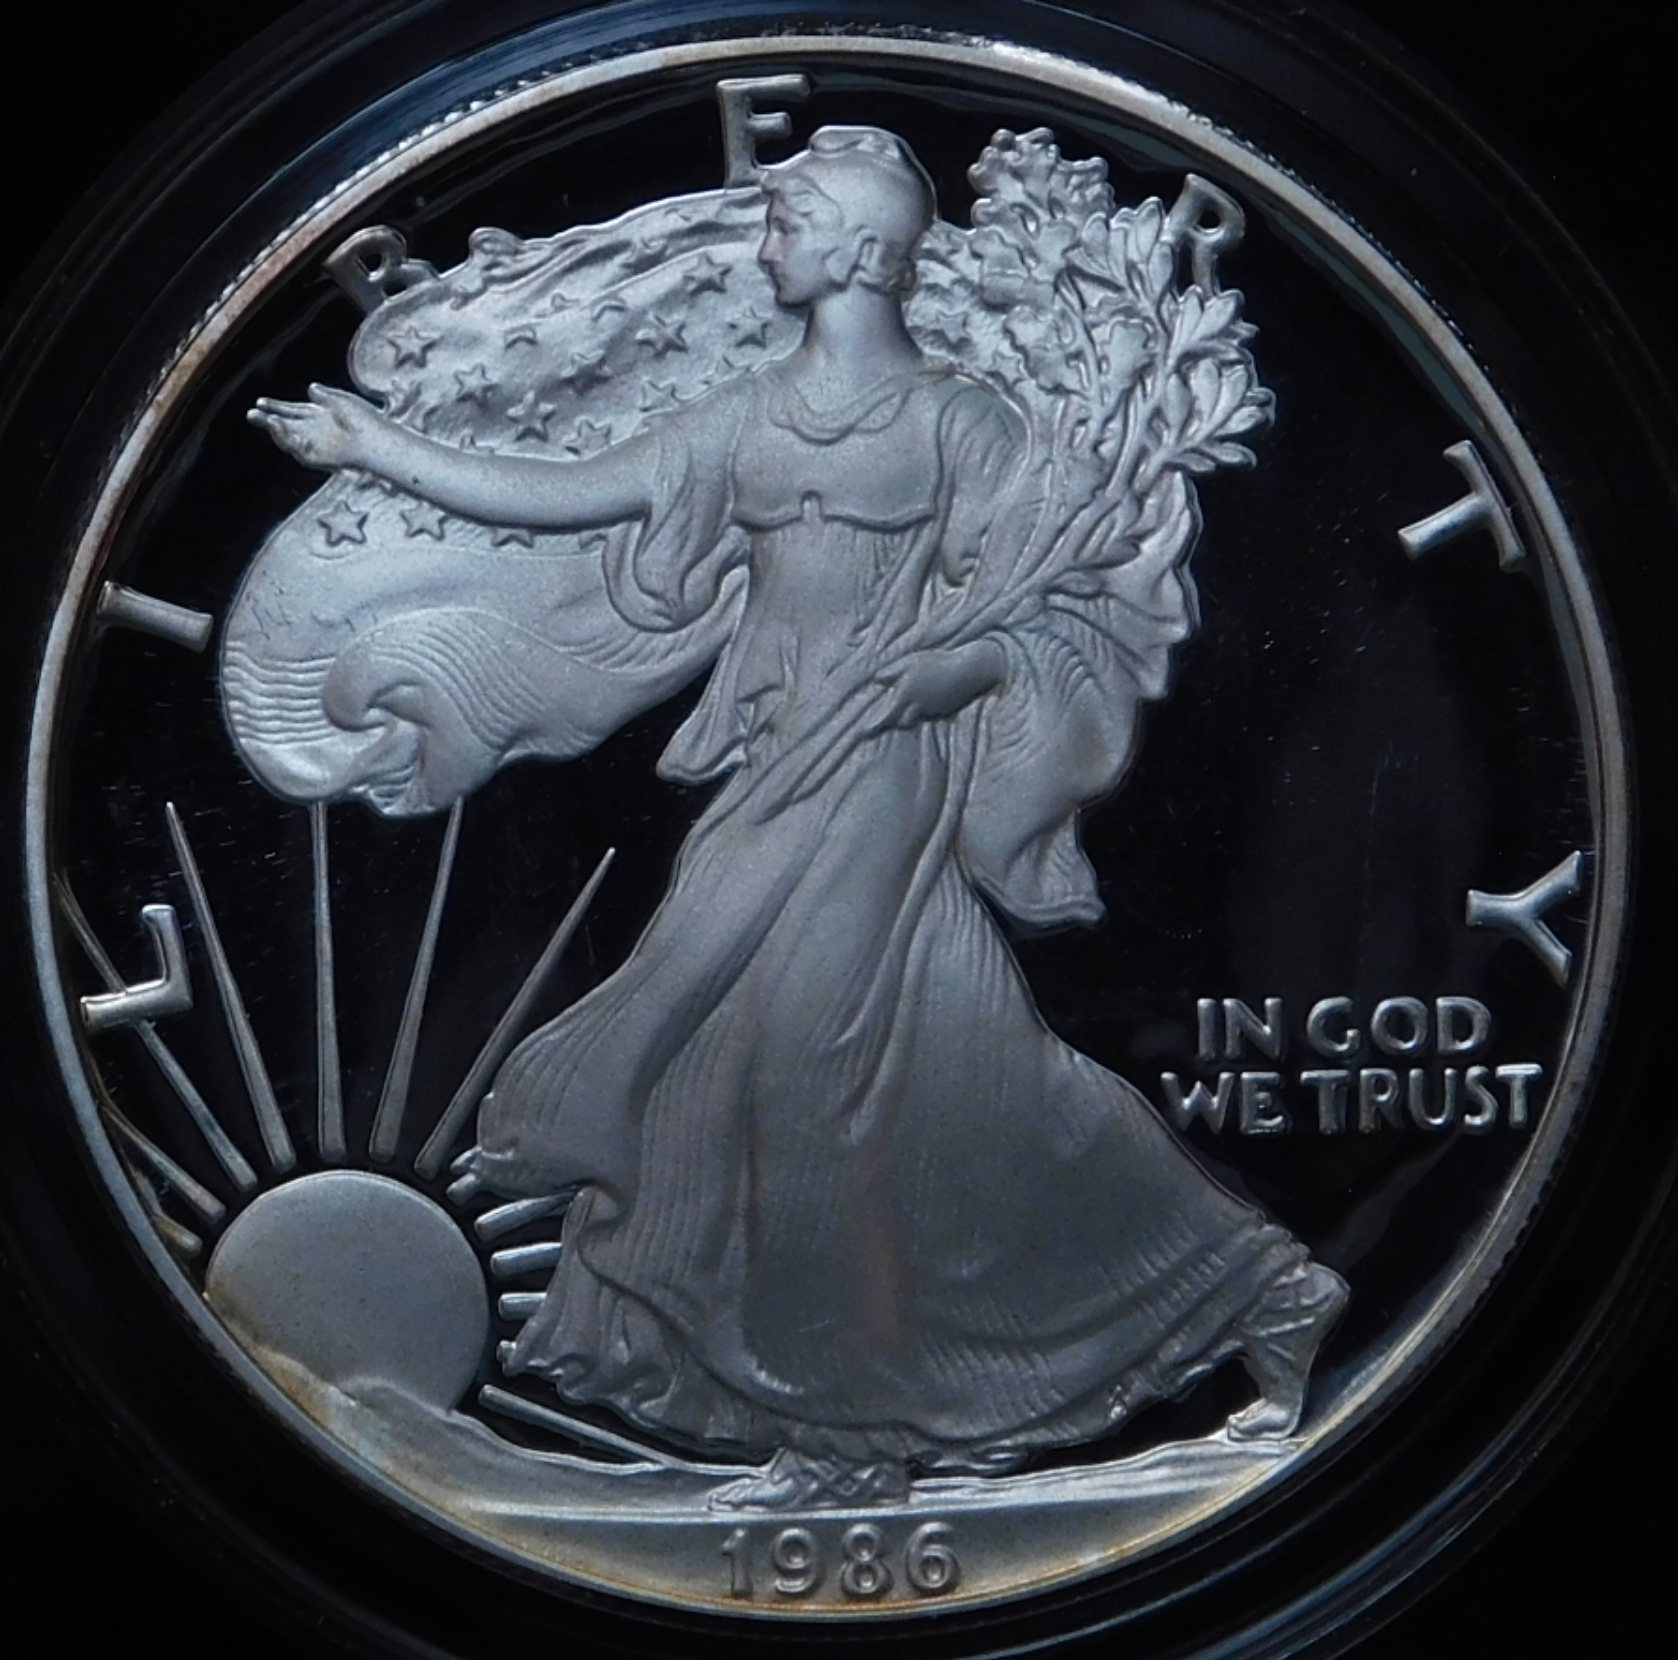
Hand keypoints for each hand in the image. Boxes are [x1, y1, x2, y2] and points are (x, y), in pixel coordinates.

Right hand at [247, 383, 386, 471]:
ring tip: (265, 418)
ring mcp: (313, 444)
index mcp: (317, 415)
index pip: (291, 410)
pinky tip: (281, 429)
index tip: (260, 401)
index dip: (275, 406)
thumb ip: (325, 395)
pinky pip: (295, 450)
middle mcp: (313, 430)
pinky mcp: (315, 458)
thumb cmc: (364, 419)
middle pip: (283, 424)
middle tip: (252, 414)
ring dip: (274, 430)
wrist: (374, 439)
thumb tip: (312, 387)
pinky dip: (287, 440)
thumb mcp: (342, 400)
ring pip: (286, 439)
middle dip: (266, 419)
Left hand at [871, 640, 1005, 729]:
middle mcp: (918, 706)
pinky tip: (930, 700)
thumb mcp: (912, 661)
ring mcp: (932, 711)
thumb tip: (876, 679)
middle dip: (893, 722)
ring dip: (909, 716)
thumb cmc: (940, 661)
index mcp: (906, 692)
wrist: (972, 668)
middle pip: (900, 721)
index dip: (874, 726)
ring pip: (914, 719)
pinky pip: (928, 715)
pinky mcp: (944, 712)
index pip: (886, 714)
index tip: (862, 734)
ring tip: (908, 709)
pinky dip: (924, 711)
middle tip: (878, 729)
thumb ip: (892, 671)